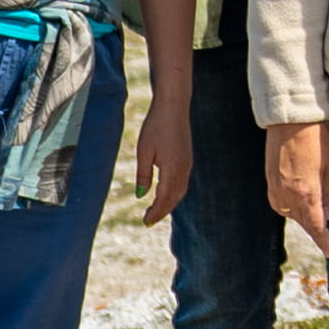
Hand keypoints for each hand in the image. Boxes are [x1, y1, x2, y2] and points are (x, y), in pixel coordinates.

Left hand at [133, 96, 193, 228]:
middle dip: (162, 211)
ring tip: (156, 210)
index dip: (155, 212)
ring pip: (180, 191)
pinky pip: (182, 182)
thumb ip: (144, 175)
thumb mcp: (144, 151)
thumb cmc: (156, 126)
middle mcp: (183, 170)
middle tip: (148, 221)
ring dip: (169, 203)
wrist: (174, 106)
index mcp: (172, 170)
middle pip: (174, 198)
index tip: (145, 222)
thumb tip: (141, 195)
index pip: (164, 199)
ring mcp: (188, 164)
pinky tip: (166, 193)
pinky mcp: (187, 158)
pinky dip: (174, 193)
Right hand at [266, 119, 328, 253]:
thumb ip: (326, 195)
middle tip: (326, 224)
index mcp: (307, 193)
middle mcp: (288, 194)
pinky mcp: (269, 181)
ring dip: (302, 214)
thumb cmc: (316, 140)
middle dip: (315, 224)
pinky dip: (289, 205)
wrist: (290, 121)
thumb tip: (326, 216)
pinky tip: (297, 197)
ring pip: (289, 214)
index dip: (323, 240)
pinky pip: (279, 203)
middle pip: (302, 221)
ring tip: (312, 205)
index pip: (316, 226)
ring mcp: (276, 188)